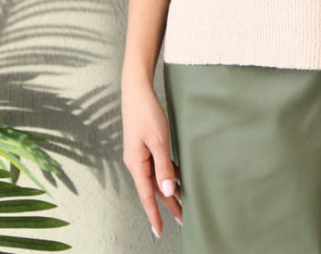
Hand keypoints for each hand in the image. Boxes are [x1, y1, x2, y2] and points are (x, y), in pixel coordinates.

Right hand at [121, 78, 182, 237]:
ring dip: (168, 189)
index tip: (160, 230)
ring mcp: (140, 154)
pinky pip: (157, 165)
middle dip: (167, 204)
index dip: (154, 214)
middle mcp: (136, 162)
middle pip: (152, 189)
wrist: (137, 90)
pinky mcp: (145, 145)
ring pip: (156, 177)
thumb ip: (163, 167)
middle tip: (182, 218)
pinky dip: (167, 174)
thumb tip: (166, 192)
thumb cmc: (146, 112)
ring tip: (183, 202)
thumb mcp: (158, 140)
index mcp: (136, 163)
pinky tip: (178, 178)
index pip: (146, 195)